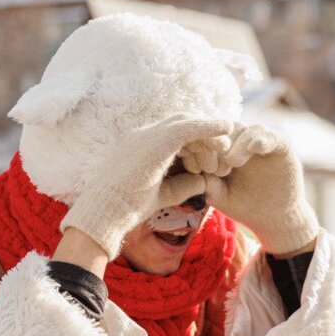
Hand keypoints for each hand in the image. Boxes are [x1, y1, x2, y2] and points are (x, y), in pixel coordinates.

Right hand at [59, 114, 225, 258]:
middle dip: (205, 136)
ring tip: (226, 149)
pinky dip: (209, 126)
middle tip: (224, 152)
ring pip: (187, 123)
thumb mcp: (163, 195)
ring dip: (209, 135)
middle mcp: (144, 135)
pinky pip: (189, 127)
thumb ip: (182, 186)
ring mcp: (148, 134)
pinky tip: (227, 128)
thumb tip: (204, 182)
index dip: (195, 144)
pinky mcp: (157, 140)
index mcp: (142, 146)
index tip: (210, 163)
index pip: (174, 134)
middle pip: (182, 124)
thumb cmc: (128, 209)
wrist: (107, 212)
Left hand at [203, 124, 318, 255]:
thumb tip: (193, 171)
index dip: (202, 147)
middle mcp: (241, 139)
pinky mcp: (282, 144)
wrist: (273, 217)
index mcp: (223, 148)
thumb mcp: (220, 195)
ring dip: (238, 145)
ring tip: (233, 162)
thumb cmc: (243, 205)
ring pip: (246, 130)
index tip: (198, 167)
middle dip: (218, 146)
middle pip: (225, 130)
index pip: (209, 137)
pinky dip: (263, 139)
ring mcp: (262, 139)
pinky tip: (256, 147)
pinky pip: (271, 136)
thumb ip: (207, 182)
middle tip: (217, 169)